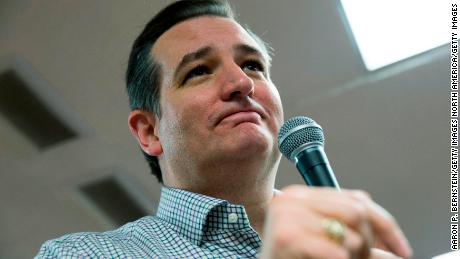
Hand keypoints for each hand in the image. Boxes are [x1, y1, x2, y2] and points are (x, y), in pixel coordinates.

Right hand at [259, 185, 411, 258]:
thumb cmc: (291, 258)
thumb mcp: (326, 242)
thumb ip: (355, 237)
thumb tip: (395, 252)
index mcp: (302, 195)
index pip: (358, 199)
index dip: (386, 227)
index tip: (401, 250)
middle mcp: (293, 198)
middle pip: (357, 212)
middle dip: (368, 243)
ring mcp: (287, 214)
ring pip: (351, 234)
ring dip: (355, 256)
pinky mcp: (286, 236)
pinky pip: (335, 250)